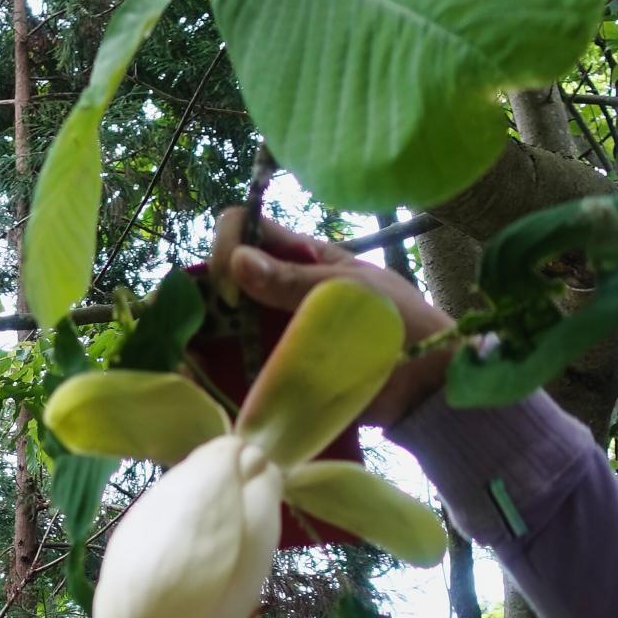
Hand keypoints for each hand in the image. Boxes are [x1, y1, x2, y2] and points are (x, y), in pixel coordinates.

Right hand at [210, 207, 455, 425]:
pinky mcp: (277, 370)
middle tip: (196, 327)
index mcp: (302, 258)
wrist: (427, 387)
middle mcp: (280, 290)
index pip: (246, 230)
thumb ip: (293, 281)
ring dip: (203, 336)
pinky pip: (236, 366)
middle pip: (224, 279)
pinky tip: (203, 382)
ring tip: (191, 359)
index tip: (231, 284)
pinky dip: (215, 372)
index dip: (227, 245)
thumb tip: (238, 259)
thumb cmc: (400, 326)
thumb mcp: (349, 294)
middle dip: (203, 295)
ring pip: (222, 324)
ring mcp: (275, 331)